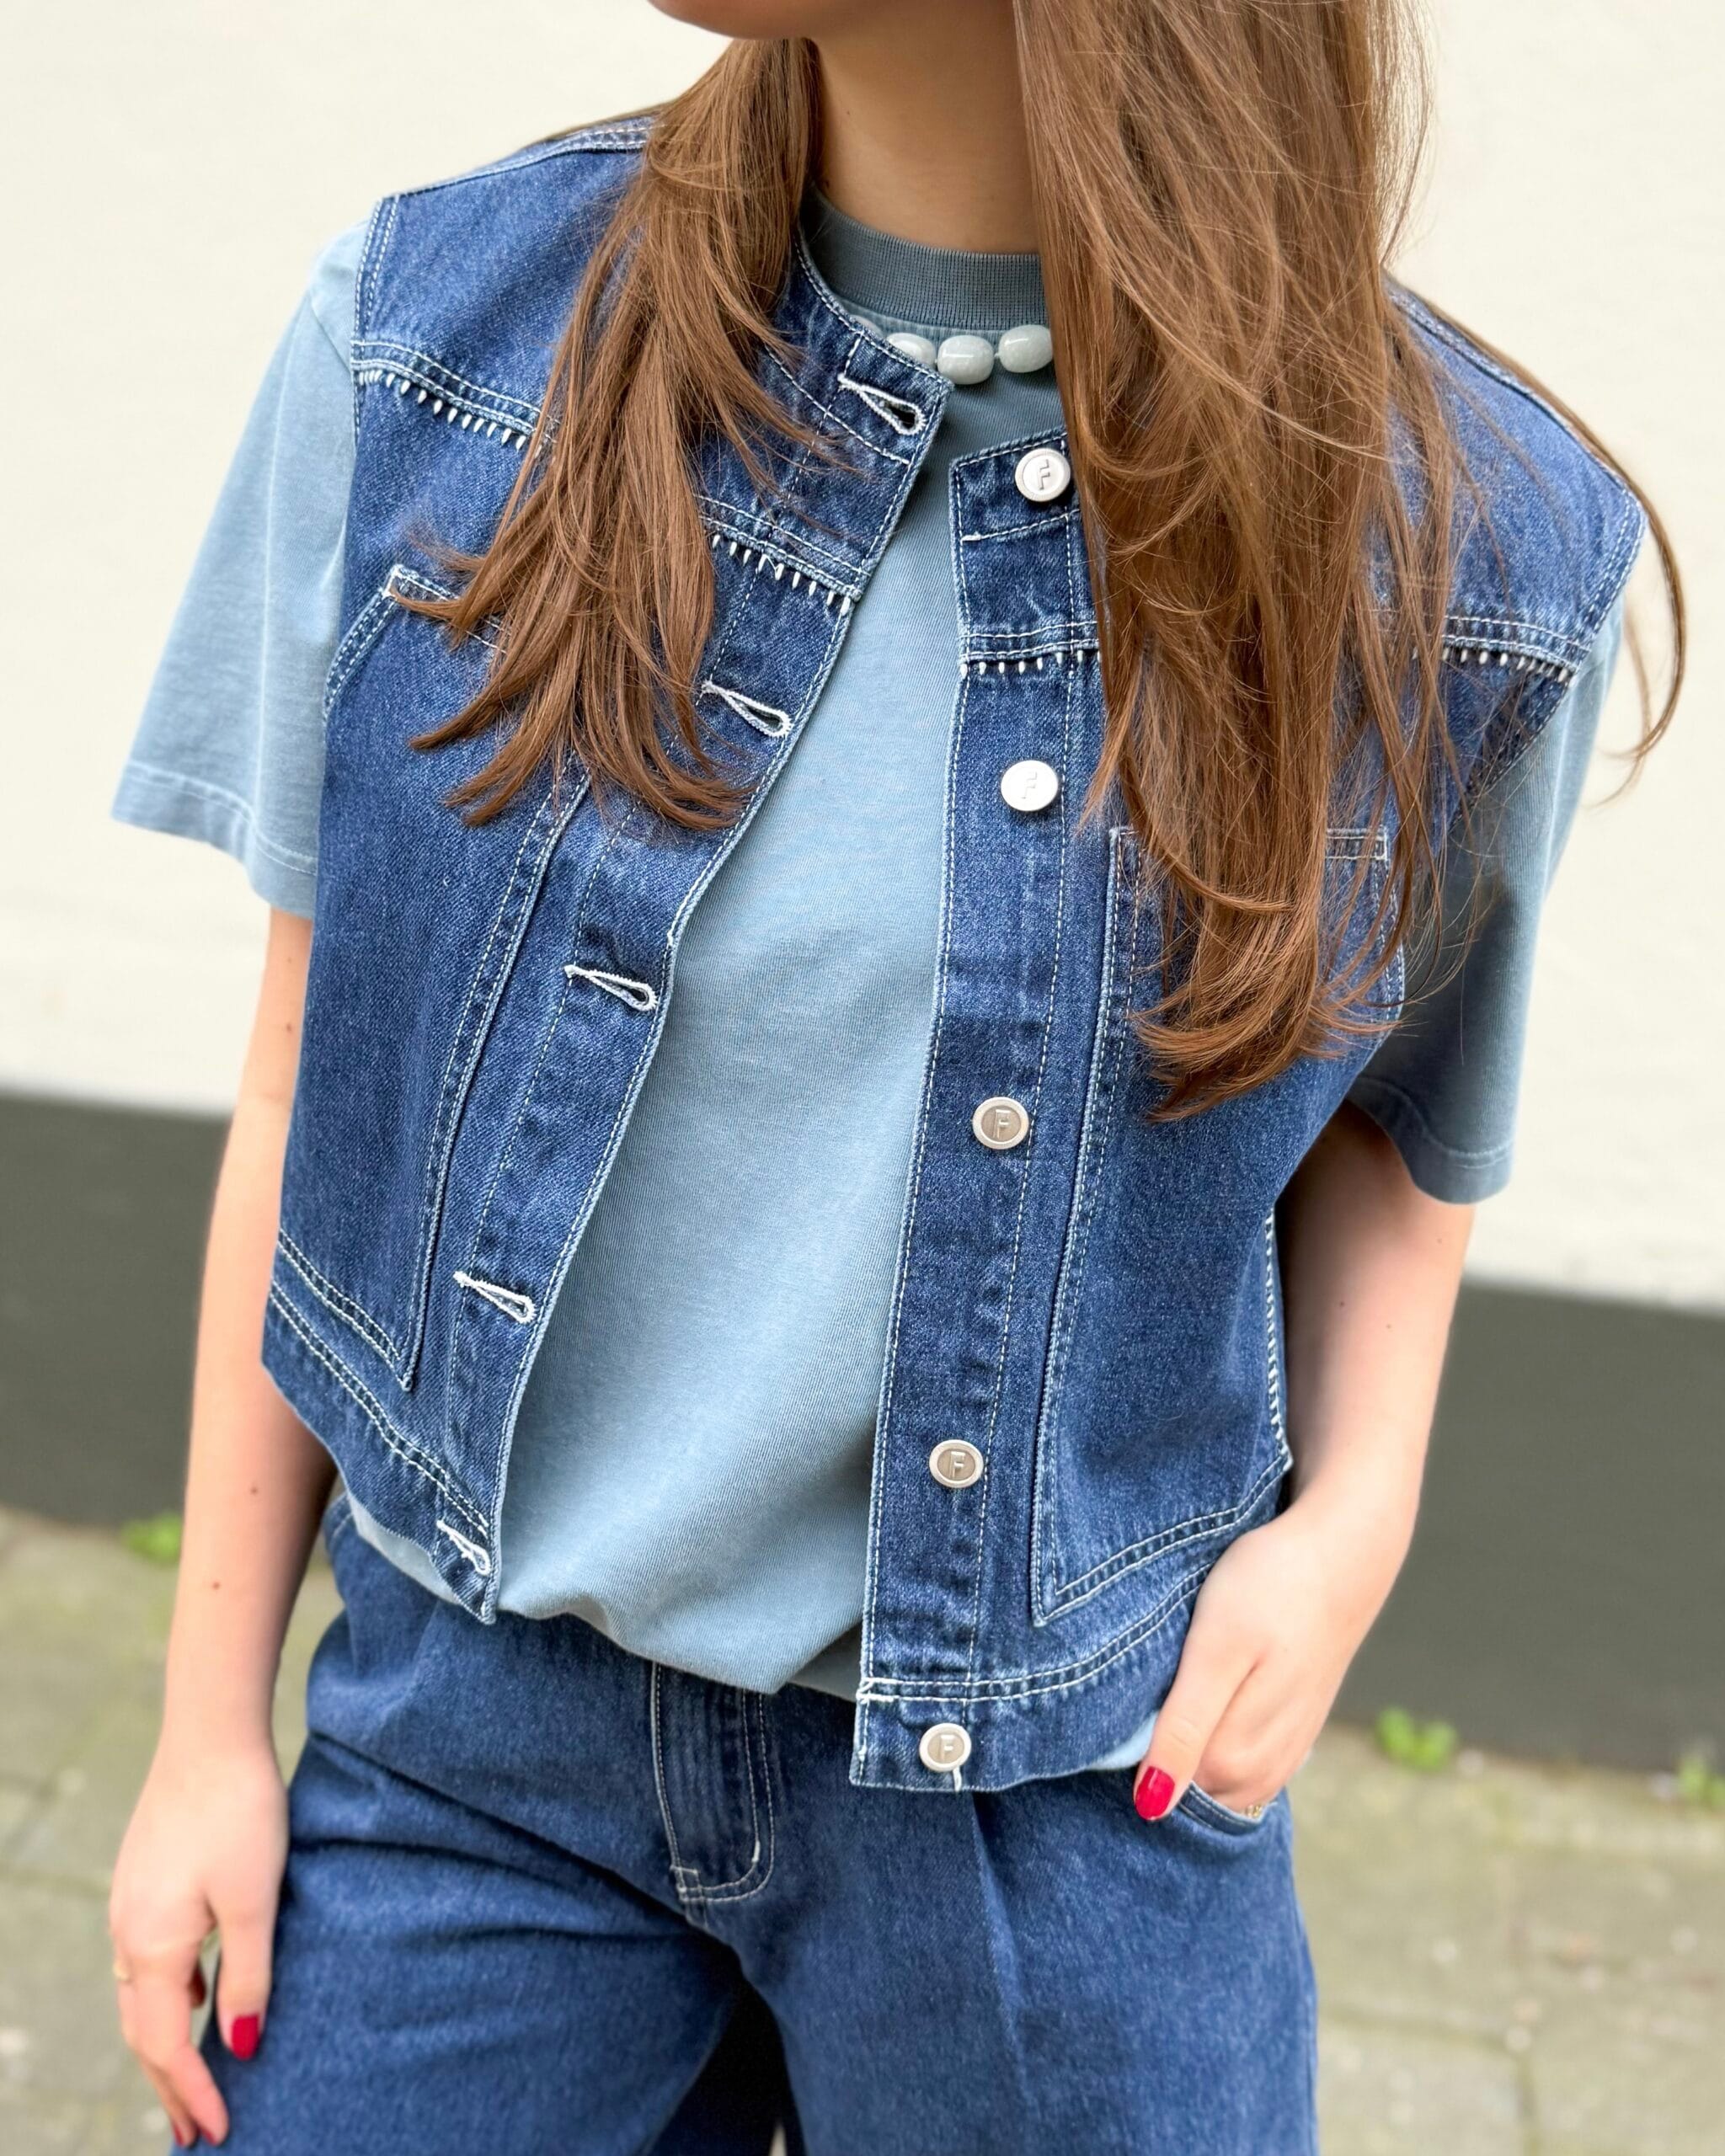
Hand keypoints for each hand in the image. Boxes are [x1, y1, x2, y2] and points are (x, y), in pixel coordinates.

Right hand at [109, 1735, 287, 2145]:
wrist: (211, 1730)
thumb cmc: (239, 1811)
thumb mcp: (255, 1900)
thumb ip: (249, 1976)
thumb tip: (243, 2047)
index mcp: (152, 1947)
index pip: (165, 2047)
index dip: (192, 2093)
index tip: (217, 2133)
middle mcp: (128, 1932)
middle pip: (142, 2032)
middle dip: (169, 2086)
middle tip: (194, 2132)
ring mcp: (130, 1903)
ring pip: (140, 1996)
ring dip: (163, 2043)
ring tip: (191, 2079)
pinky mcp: (144, 1878)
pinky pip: (147, 1959)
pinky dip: (166, 1995)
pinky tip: (196, 1994)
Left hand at [1131, 1488, 1409, 1821]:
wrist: (1341, 1552)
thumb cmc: (1269, 1589)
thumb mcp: (1215, 1651)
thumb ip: (1185, 1729)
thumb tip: (1152, 1806)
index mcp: (1237, 1756)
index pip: (1159, 1790)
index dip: (1133, 1751)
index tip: (1123, 1708)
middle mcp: (1265, 1770)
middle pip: (1189, 1789)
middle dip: (1162, 1756)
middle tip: (1150, 1689)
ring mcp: (1285, 1752)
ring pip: (1218, 1779)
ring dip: (1191, 1749)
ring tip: (1179, 1690)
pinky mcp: (1296, 1729)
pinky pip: (1246, 1762)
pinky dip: (1221, 1743)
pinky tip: (1212, 1703)